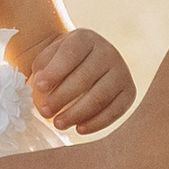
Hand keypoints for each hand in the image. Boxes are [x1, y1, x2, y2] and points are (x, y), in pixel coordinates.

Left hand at [22, 25, 136, 135]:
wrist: (84, 64)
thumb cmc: (60, 63)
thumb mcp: (48, 57)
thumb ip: (43, 68)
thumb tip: (43, 85)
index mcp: (85, 38)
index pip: (71, 54)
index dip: (55, 71)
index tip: (39, 87)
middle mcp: (107, 52)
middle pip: (85, 77)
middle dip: (61, 97)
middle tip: (44, 112)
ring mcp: (121, 71)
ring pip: (100, 96)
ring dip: (77, 113)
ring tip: (58, 124)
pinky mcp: (129, 91)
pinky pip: (115, 110)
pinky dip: (97, 122)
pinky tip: (79, 129)